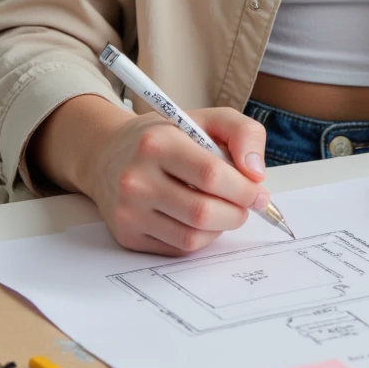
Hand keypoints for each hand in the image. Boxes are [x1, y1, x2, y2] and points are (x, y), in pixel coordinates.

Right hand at [31, 96, 269, 254]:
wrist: (109, 154)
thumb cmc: (166, 137)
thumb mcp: (206, 119)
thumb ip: (243, 133)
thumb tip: (256, 173)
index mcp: (158, 143)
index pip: (211, 175)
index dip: (244, 189)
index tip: (259, 192)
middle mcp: (137, 178)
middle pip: (203, 212)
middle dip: (237, 213)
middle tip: (246, 205)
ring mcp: (129, 211)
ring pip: (193, 237)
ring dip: (221, 228)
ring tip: (224, 210)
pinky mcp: (127, 236)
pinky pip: (178, 248)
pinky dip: (200, 238)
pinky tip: (199, 218)